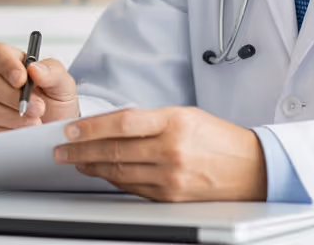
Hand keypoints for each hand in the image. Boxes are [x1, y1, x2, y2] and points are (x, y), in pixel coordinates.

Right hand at [0, 42, 78, 135]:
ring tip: (35, 123)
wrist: (60, 135)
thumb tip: (33, 68)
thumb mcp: (63, 86)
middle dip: (14, 97)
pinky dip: (6, 133)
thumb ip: (52, 72)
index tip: (22, 78)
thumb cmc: (58, 106)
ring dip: (12, 117)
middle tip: (38, 108)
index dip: (5, 63)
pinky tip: (22, 133)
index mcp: (11, 65)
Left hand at [53, 107, 266, 201]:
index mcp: (173, 123)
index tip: (69, 130)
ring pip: (119, 171)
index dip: (90, 128)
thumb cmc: (218, 138)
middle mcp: (171, 150)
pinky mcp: (171, 197)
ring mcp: (171, 177)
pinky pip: (133, 188)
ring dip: (92, 166)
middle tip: (60, 150)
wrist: (253, 168)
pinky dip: (113, 179)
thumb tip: (108, 124)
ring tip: (74, 162)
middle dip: (81, 151)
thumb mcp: (184, 115)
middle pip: (114, 150)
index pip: (121, 124)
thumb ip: (147, 119)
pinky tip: (100, 172)